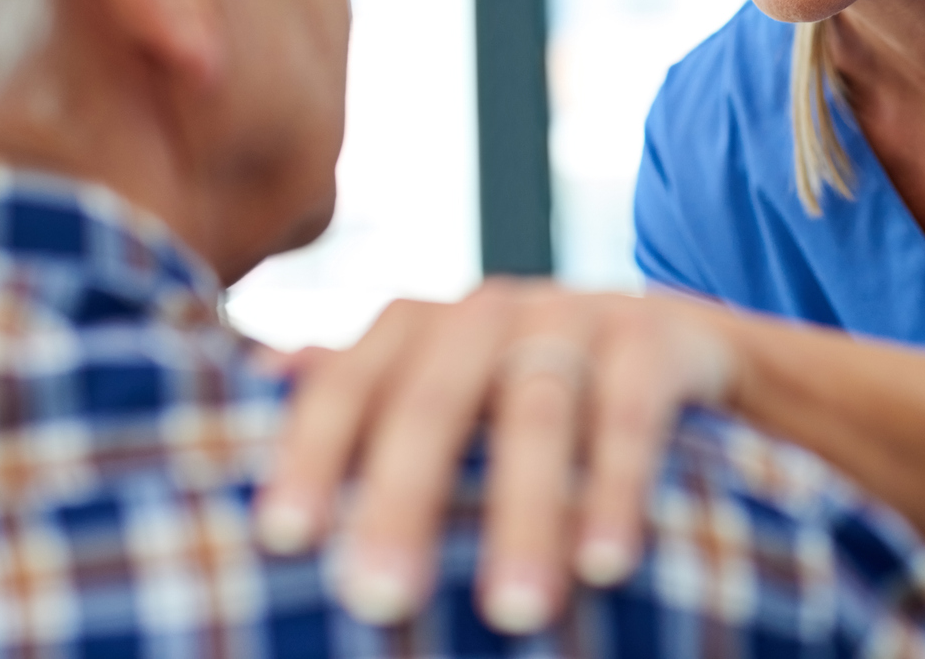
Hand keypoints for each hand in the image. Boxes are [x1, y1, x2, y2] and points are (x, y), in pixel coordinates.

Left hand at [253, 279, 736, 633]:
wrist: (673, 347)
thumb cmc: (524, 393)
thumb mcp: (443, 394)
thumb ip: (360, 397)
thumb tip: (252, 386)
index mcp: (417, 330)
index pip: (349, 384)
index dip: (313, 453)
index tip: (281, 536)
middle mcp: (487, 313)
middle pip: (433, 399)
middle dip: (404, 499)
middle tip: (377, 597)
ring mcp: (573, 315)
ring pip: (537, 408)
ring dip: (522, 513)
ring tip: (511, 612)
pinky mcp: (655, 337)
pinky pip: (632, 412)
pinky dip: (618, 486)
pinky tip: (607, 564)